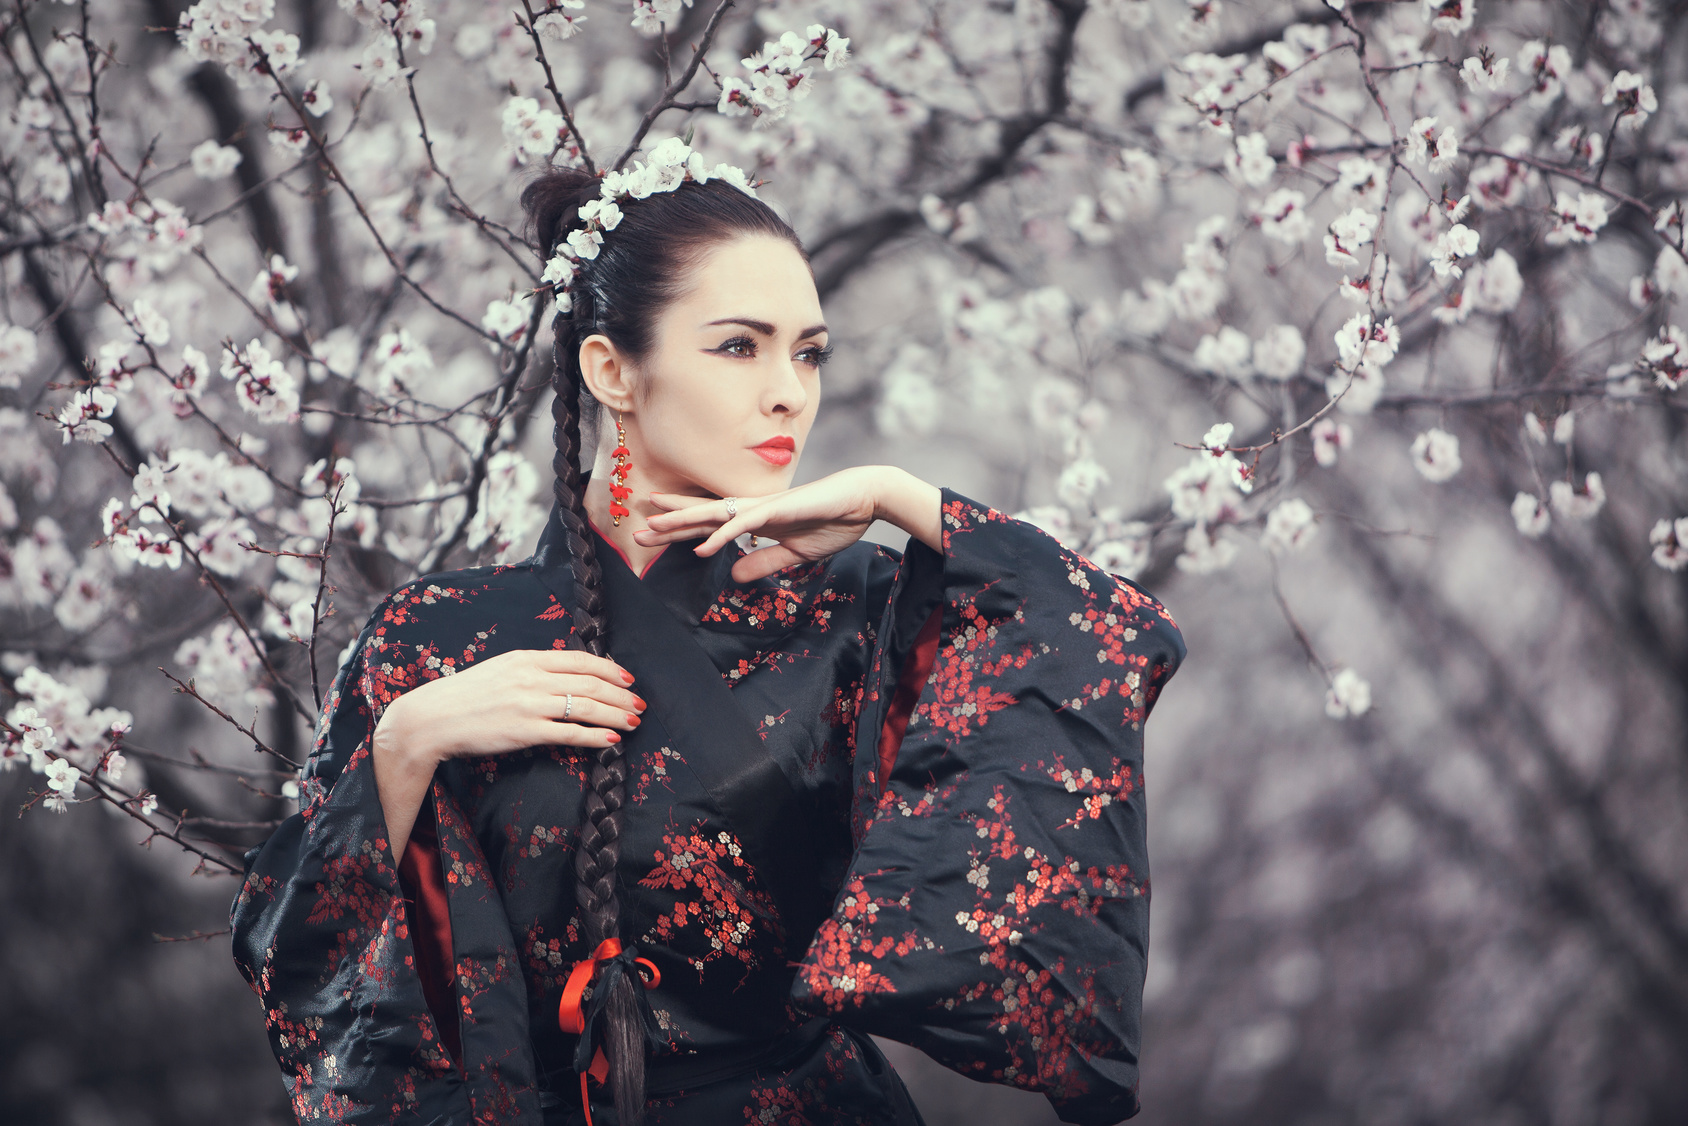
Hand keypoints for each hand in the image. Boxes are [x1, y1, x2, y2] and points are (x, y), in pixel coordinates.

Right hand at [372, 648, 645, 767]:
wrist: (433, 718)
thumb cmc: (466, 695)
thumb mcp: (501, 669)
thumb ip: (533, 669)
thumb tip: (567, 675)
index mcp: (526, 659)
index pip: (580, 660)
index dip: (609, 669)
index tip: (628, 678)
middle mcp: (531, 678)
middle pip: (589, 683)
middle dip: (620, 694)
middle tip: (639, 704)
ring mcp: (528, 705)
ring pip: (585, 707)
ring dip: (615, 714)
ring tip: (633, 722)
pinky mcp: (524, 732)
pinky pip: (569, 733)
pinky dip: (595, 736)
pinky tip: (611, 740)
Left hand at [632, 465, 940, 583]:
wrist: (864, 500)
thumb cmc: (834, 520)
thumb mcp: (795, 553)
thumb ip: (765, 562)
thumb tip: (735, 575)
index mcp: (756, 519)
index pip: (710, 523)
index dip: (681, 527)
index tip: (653, 530)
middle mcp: (752, 509)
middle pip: (702, 516)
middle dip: (670, 524)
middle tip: (637, 531)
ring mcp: (763, 507)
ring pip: (713, 514)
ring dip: (682, 522)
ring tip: (653, 528)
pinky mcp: (777, 510)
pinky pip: (742, 525)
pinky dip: (720, 536)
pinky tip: (700, 547)